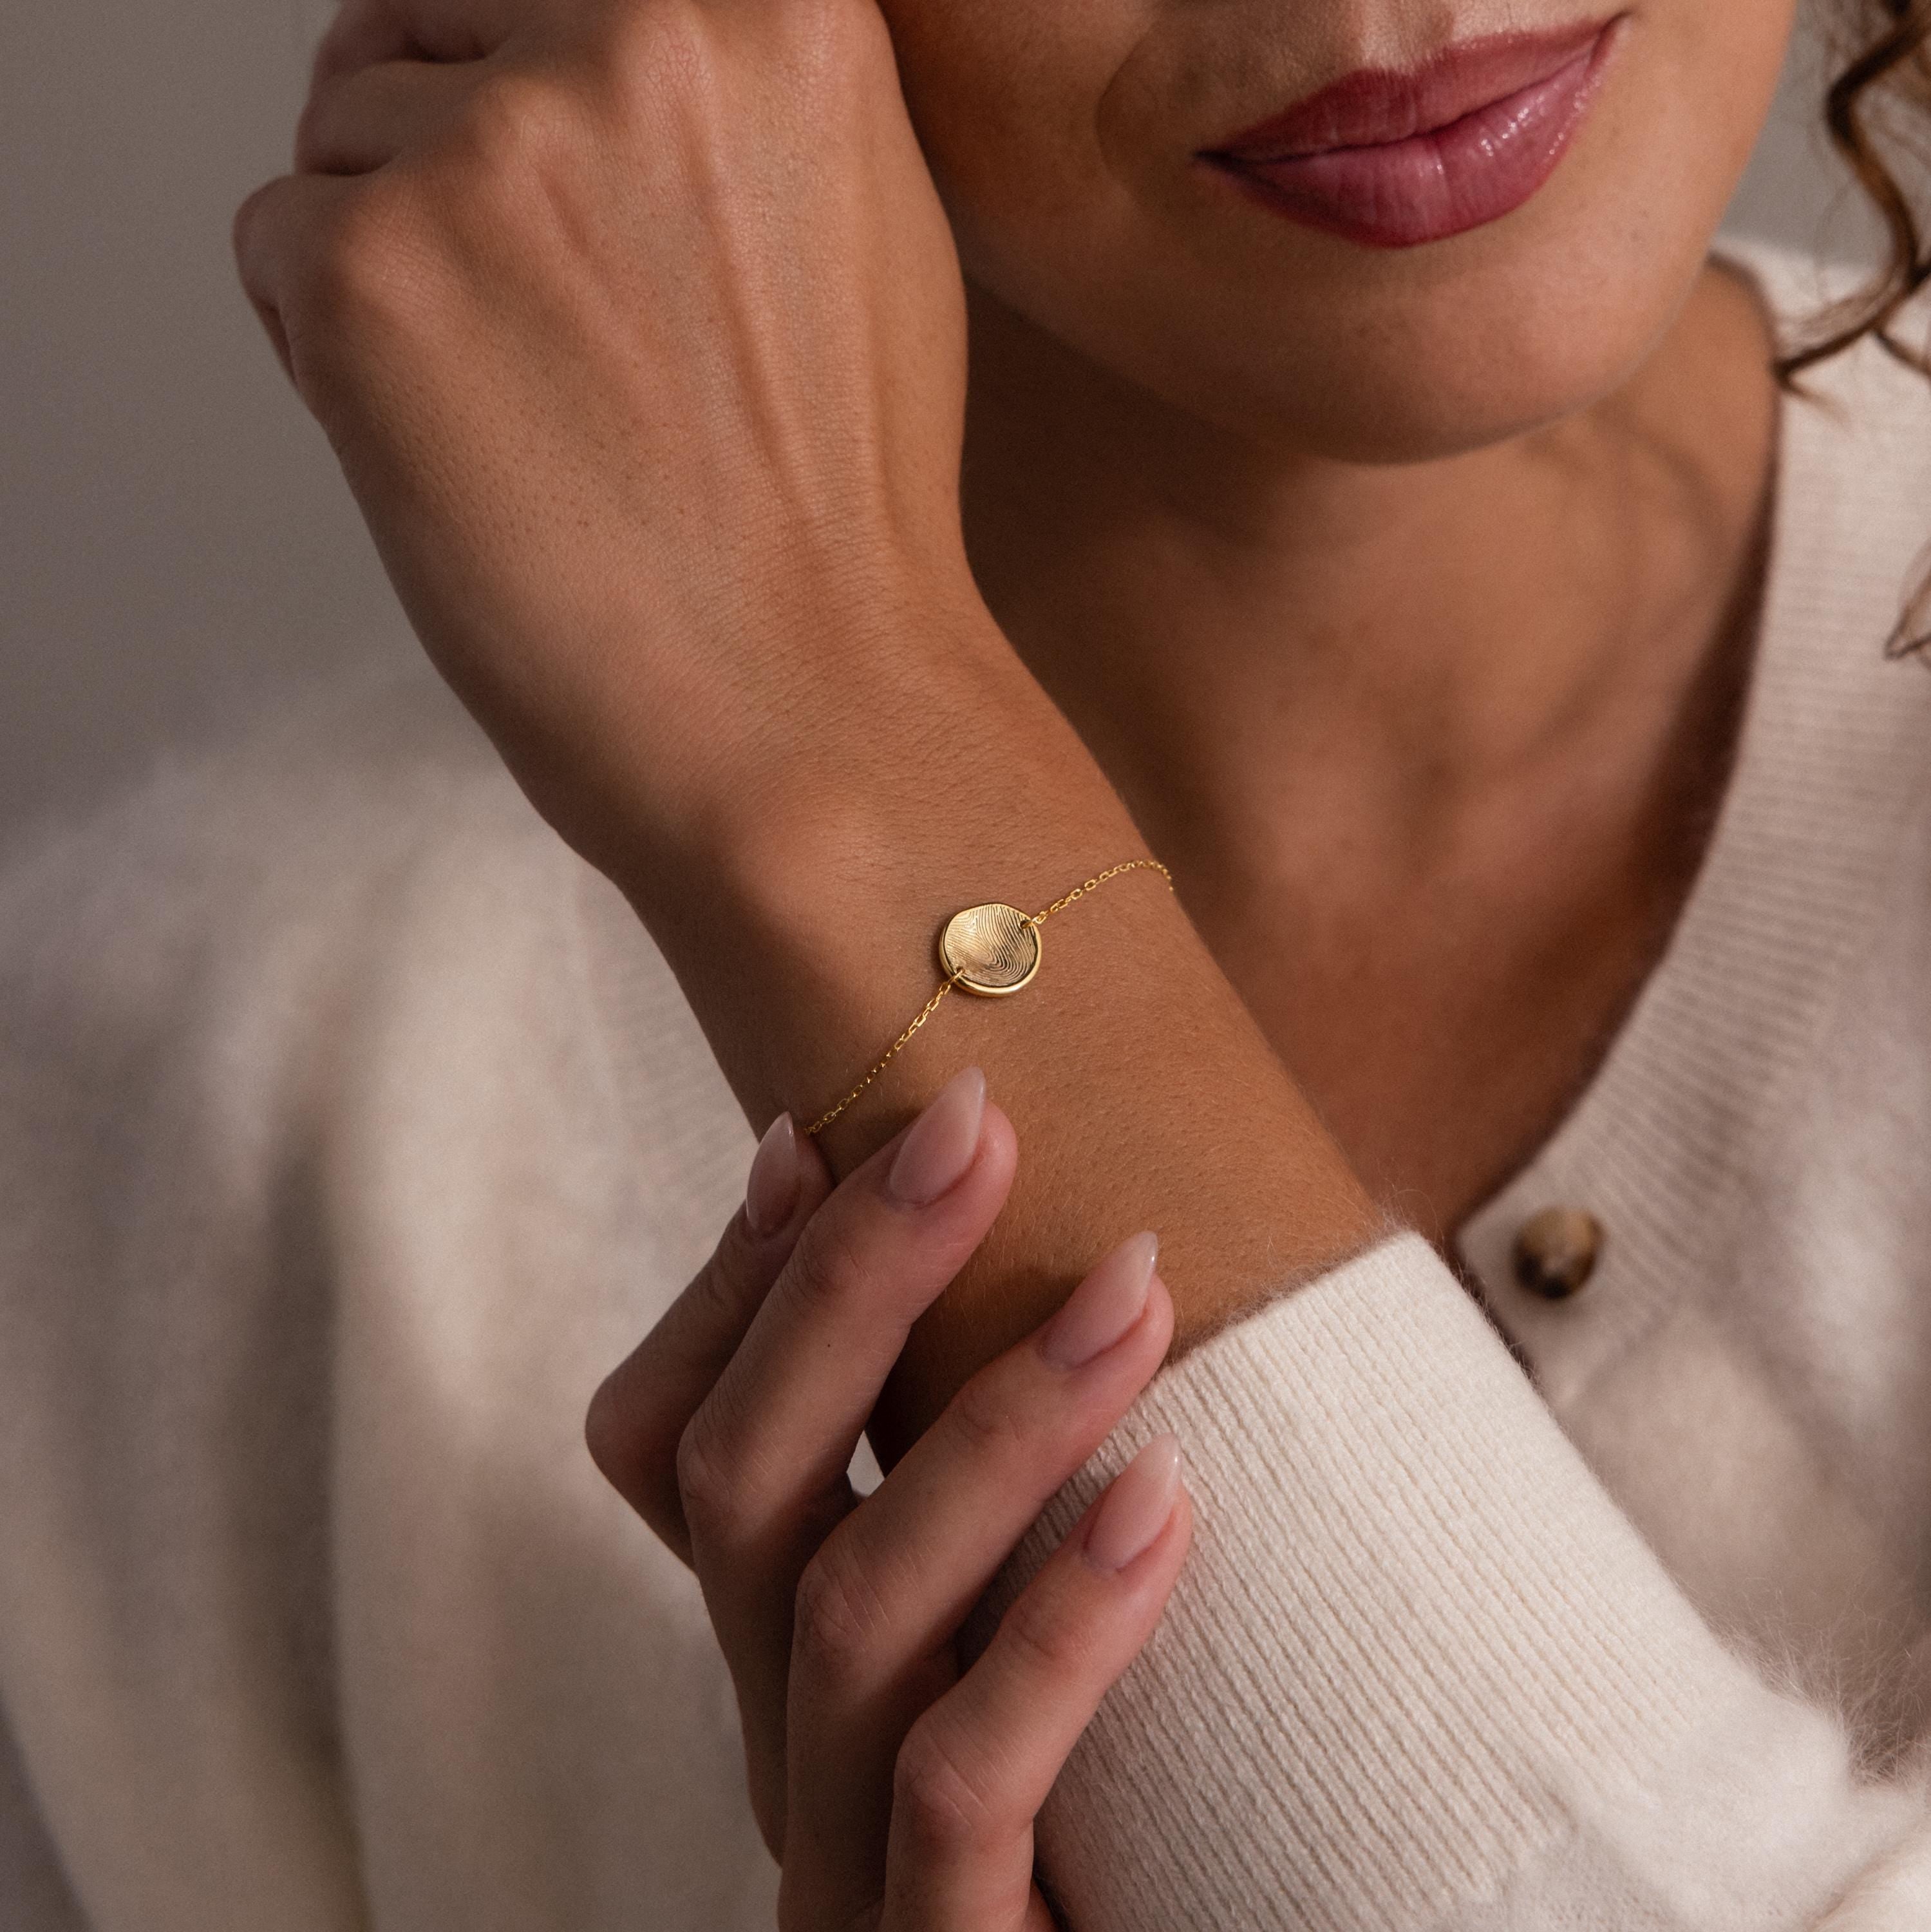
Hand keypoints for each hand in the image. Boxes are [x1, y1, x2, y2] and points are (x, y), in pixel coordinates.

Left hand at [232, 0, 992, 876]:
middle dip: (448, 169)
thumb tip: (586, 68)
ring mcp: (499, 146)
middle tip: (543, 348)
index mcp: (782, 8)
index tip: (557, 213)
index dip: (534, 99)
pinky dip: (326, 353)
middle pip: (431, 35)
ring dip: (395, 270)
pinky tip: (455, 460)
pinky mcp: (371, 266)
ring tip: (525, 425)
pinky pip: (274, 247)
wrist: (814, 720)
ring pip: (342, 142)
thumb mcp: (861, 240)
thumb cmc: (839, 529)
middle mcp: (638, 31)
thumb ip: (734, 116)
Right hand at [586, 1066, 1191, 1928]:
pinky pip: (960, 1786)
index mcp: (779, 1656)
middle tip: (974, 1132)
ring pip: (844, 1610)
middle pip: (736, 1490)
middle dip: (845, 1288)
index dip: (728, 1283)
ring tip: (1134, 1290)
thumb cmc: (1123, 1826)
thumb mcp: (1018, 1625)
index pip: (673, 1449)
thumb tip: (1082, 1253)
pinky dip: (1055, 1633)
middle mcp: (777, 1745)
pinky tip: (1163, 1502)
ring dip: (991, 1425)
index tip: (815, 1130)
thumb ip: (1003, 1485)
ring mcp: (838, 1866)